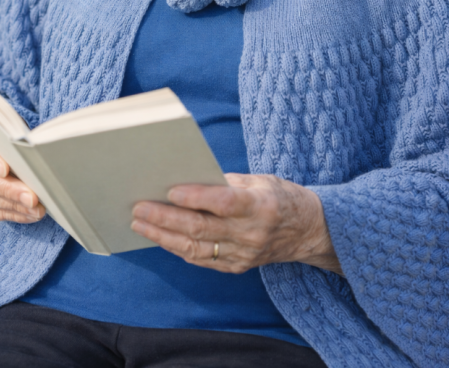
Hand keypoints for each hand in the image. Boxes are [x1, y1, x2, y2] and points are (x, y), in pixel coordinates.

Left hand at [131, 173, 341, 274]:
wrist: (309, 231)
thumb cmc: (280, 196)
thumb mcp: (260, 180)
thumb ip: (226, 182)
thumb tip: (186, 180)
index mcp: (261, 206)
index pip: (223, 203)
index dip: (196, 198)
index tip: (169, 190)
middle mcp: (252, 234)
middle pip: (201, 229)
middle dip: (165, 218)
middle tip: (139, 208)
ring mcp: (244, 255)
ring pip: (196, 249)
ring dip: (163, 236)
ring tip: (140, 223)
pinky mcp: (237, 268)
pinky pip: (202, 260)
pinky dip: (179, 248)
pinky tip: (161, 237)